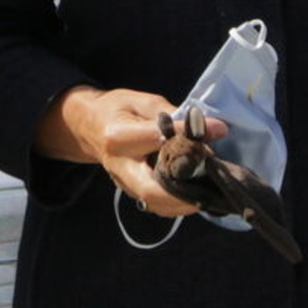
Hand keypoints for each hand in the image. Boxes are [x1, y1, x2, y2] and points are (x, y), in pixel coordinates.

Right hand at [35, 85, 224, 217]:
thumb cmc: (119, 109)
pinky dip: (179, 203)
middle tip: (212, 182)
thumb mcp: (144, 102)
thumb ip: (175, 115)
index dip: (190, 137)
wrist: (90, 126)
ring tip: (209, 187)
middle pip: (152, 191)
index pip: (159, 140)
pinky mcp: (130, 192)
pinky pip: (157, 205)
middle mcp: (119, 165)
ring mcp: (123, 183)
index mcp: (119, 136)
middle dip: (185, 193)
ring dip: (186, 201)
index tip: (217, 129)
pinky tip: (196, 191)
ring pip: (156, 204)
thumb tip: (215, 128)